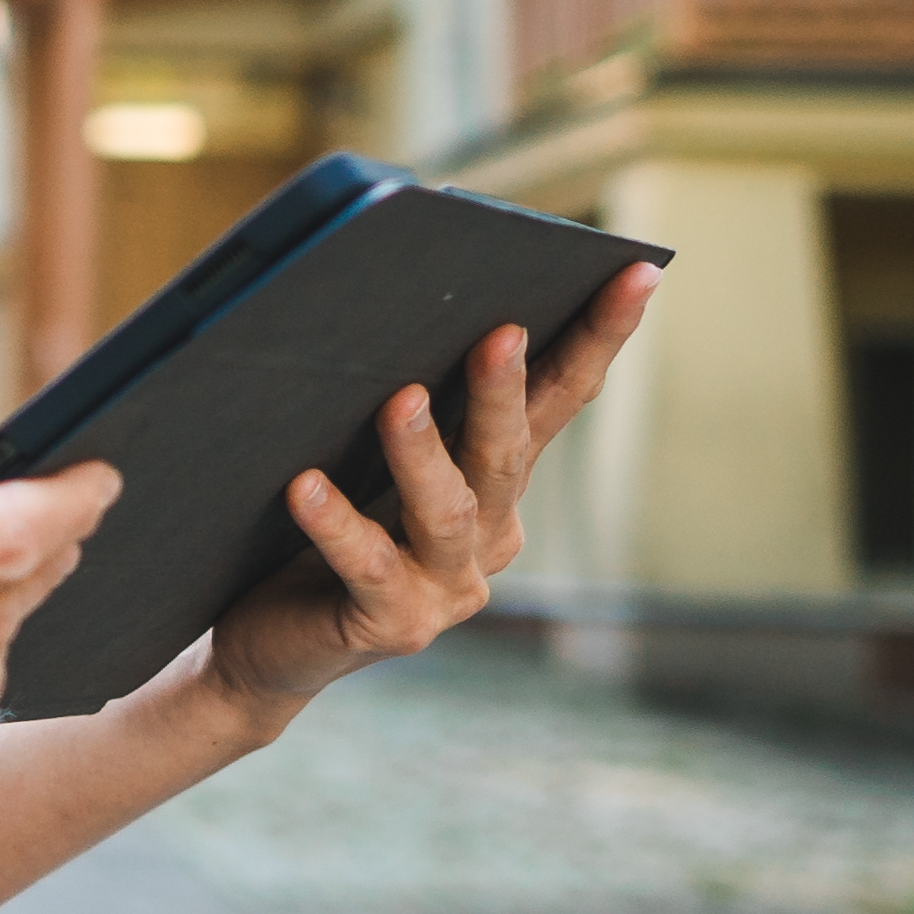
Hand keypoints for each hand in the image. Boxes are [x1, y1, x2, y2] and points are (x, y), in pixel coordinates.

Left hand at [199, 261, 658, 715]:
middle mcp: (491, 532)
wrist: (276, 641)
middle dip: (504, 391)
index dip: (600, 337)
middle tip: (502, 331)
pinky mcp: (394, 624)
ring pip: (445, 511)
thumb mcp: (367, 453)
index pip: (559, 398)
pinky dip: (337, 524)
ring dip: (422, 453)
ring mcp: (449, 585)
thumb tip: (387, 291)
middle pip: (507, 452)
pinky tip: (304, 485)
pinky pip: (366, 566)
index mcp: (498, 479)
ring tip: (398, 399)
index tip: (638, 272)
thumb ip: (399, 393)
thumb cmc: (319, 525)